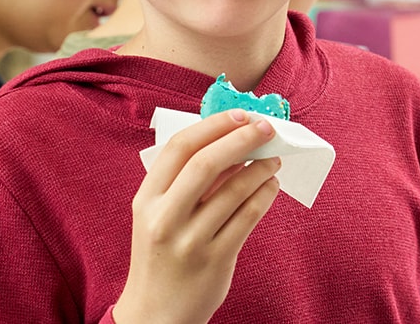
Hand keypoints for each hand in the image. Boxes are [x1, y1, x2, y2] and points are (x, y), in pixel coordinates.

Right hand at [113, 109, 280, 323]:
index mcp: (146, 199)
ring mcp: (191, 241)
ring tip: (273, 158)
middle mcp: (165, 218)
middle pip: (207, 163)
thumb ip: (184, 181)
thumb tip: (231, 139)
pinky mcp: (216, 259)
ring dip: (261, 167)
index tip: (240, 115)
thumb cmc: (162, 253)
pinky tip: (271, 185)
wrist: (156, 315)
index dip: (213, 125)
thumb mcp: (157, 214)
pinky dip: (265, 194)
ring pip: (235, 190)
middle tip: (267, 128)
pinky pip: (249, 217)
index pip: (179, 147)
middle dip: (242, 139)